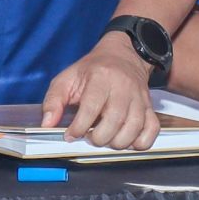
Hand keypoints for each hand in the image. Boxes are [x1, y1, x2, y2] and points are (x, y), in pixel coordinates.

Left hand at [39, 33, 160, 148]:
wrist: (123, 56)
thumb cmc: (93, 70)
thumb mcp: (67, 78)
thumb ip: (54, 101)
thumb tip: (47, 124)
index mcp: (101, 77)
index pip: (91, 107)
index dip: (79, 127)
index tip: (71, 135)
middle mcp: (123, 87)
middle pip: (114, 121)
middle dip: (98, 138)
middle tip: (89, 137)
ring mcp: (139, 98)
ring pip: (134, 129)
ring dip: (116, 143)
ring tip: (105, 139)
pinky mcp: (149, 108)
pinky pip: (152, 131)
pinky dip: (140, 143)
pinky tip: (126, 140)